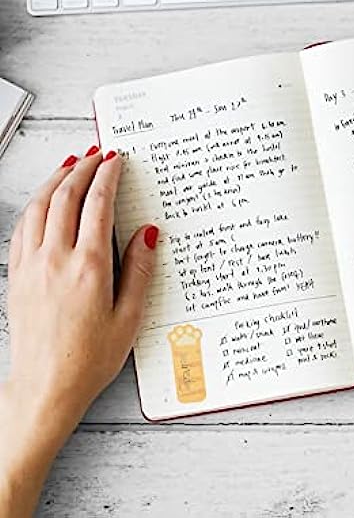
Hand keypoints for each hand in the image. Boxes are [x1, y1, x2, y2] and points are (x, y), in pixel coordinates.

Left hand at [5, 147, 157, 437]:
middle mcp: (56, 260)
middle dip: (82, 168)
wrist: (44, 388)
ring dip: (56, 179)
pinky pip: (23, 226)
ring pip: (39, 206)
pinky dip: (35, 204)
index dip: (107, 176)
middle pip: (65, 197)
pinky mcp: (18, 276)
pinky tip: (43, 200)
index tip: (116, 160)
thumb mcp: (129, 317)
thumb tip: (148, 233)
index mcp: (89, 267)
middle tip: (97, 153)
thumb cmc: (88, 359)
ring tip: (70, 164)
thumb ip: (140, 270)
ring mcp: (31, 266)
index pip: (97, 205)